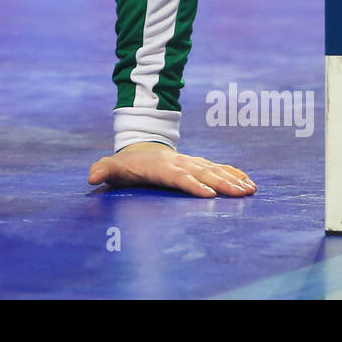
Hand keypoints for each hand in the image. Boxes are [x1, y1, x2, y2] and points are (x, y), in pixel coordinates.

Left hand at [88, 142, 255, 196]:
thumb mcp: (113, 167)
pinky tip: (249, 183)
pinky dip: (234, 174)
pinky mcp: (200, 165)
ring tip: (250, 190)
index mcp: (160, 166)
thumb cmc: (127, 164)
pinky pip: (219, 168)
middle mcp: (179, 163)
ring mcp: (191, 162)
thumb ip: (103, 170)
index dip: (191, 184)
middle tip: (241, 194)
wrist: (142, 146)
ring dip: (232, 180)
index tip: (208, 194)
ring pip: (214, 170)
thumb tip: (91, 176)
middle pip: (203, 173)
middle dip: (222, 183)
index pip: (177, 176)